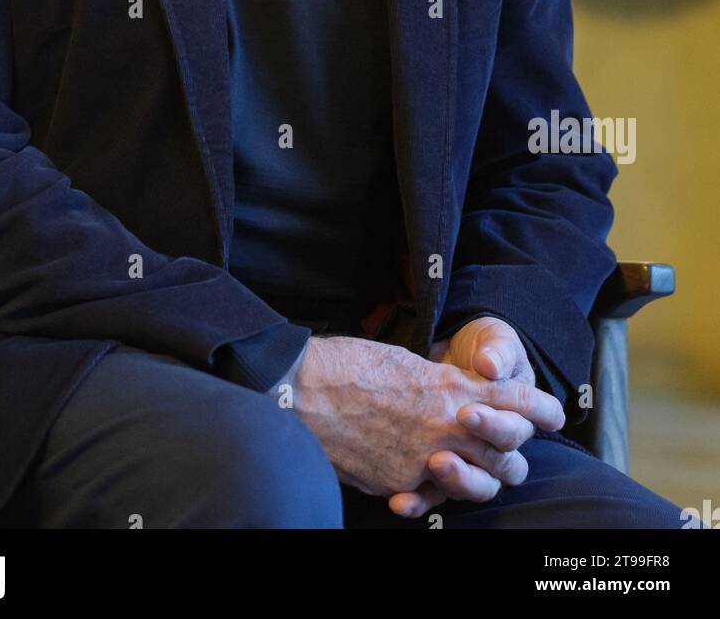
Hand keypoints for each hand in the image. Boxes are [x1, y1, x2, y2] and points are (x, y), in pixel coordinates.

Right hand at [287, 333, 564, 509]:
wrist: (303, 391)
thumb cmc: (348, 364)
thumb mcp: (404, 360)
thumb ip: (437, 381)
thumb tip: (451, 391)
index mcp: (449, 387)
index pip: (515, 399)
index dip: (541, 408)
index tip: (554, 412)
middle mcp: (446, 426)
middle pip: (508, 451)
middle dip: (515, 450)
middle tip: (509, 444)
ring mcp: (424, 460)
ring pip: (480, 482)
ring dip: (483, 477)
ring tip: (470, 467)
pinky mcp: (399, 482)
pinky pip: (432, 497)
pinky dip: (434, 492)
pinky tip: (426, 484)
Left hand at [388, 315, 561, 518]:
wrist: (443, 348)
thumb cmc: (481, 347)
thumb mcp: (493, 339)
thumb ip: (497, 350)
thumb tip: (490, 366)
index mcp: (521, 413)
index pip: (521, 428)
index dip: (499, 426)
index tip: (468, 412)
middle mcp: (500, 443)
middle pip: (505, 465)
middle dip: (480, 451)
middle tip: (454, 428)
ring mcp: (472, 460)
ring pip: (478, 486)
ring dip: (459, 480)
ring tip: (434, 463)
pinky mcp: (442, 470)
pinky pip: (436, 496)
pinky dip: (419, 501)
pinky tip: (400, 500)